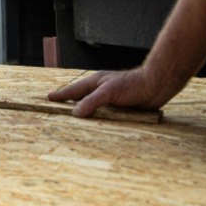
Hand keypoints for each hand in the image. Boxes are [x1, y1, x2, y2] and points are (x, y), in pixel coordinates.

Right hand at [47, 66, 183, 117]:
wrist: (156, 87)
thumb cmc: (132, 85)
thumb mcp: (108, 92)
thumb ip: (91, 102)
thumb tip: (75, 113)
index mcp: (95, 82)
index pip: (73, 90)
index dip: (61, 94)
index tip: (49, 98)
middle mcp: (101, 90)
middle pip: (80, 96)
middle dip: (69, 100)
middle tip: (57, 105)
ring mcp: (110, 98)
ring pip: (92, 105)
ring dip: (83, 110)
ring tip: (73, 116)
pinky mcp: (120, 107)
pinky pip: (104, 113)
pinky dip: (97, 117)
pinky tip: (96, 123)